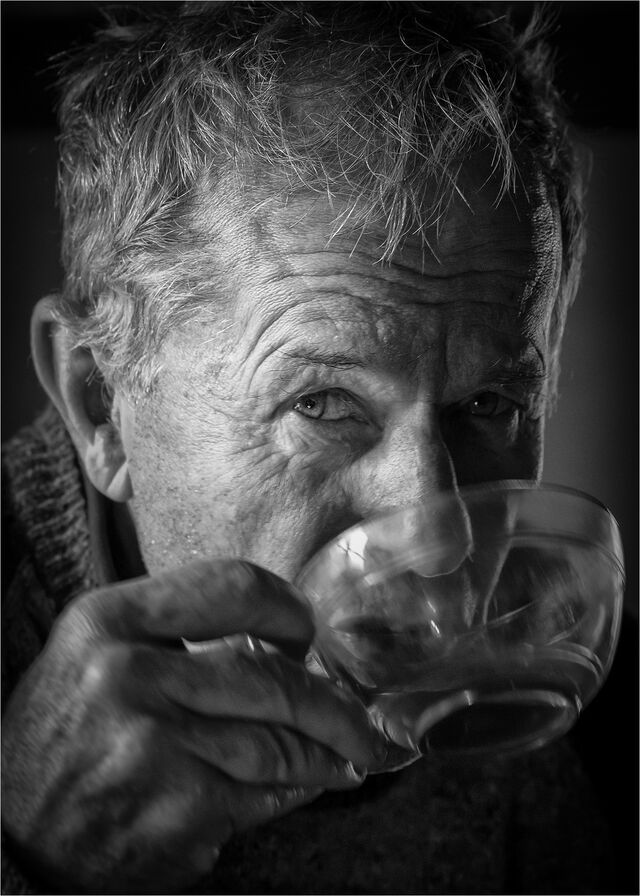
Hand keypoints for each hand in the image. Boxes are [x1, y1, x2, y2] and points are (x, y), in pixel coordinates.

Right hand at [1, 559, 384, 893]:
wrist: (9, 832)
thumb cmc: (65, 734)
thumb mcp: (97, 653)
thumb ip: (174, 632)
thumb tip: (281, 640)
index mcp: (108, 621)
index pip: (231, 586)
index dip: (286, 607)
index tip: (306, 629)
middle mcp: (128, 675)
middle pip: (270, 676)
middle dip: (331, 701)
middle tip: (357, 715)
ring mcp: (155, 746)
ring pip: (279, 740)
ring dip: (328, 749)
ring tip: (348, 751)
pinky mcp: (177, 809)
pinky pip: (265, 792)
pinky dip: (298, 789)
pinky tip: (309, 783)